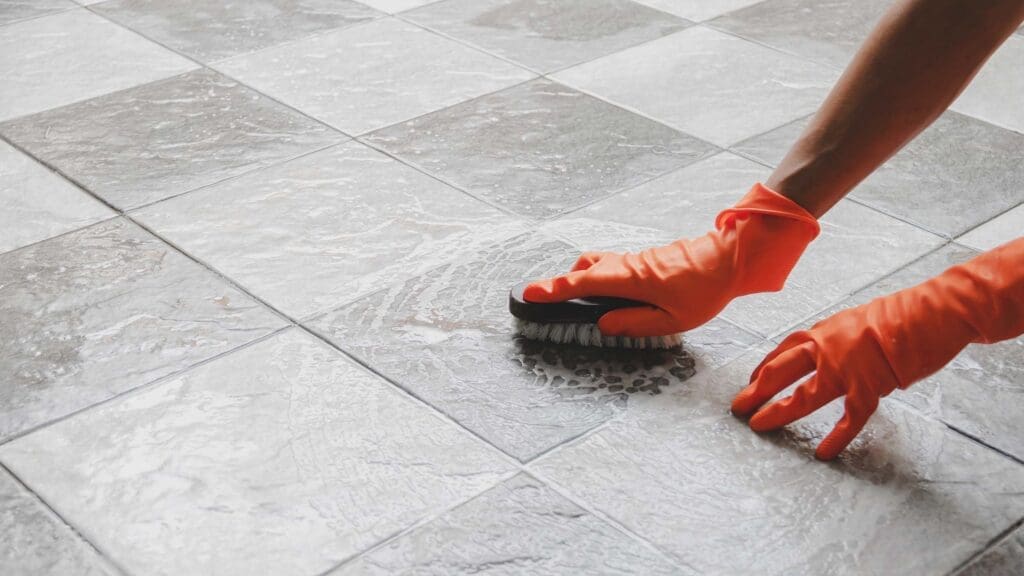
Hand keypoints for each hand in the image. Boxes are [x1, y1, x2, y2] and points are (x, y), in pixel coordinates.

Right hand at [524, 184, 819, 336]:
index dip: (554, 289)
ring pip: (598, 265)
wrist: (730, 258)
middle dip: (561, 284)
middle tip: (544, 299)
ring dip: (582, 279)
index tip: (529, 293)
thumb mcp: (673, 320)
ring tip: (577, 302)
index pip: (583, 284)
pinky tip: (609, 297)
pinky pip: (612, 266)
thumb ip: (635, 323)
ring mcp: (635, 260)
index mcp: (630, 280)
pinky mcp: (644, 260)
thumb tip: (603, 323)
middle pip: (584, 270)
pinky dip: (600, 278)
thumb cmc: (705, 290)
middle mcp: (627, 265)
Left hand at [732, 238, 1023, 459]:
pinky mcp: (871, 386)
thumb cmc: (902, 314)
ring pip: (804, 395)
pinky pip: (849, 417)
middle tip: (737, 406)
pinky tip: (823, 452)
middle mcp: (827, 348)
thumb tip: (827, 351)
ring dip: (779, 412)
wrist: (933, 312)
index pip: (783, 350)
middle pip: (781, 371)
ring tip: (760, 426)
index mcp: (824, 331)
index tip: (750, 381)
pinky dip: (837, 437)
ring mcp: (847, 368)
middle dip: (756, 390)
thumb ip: (839, 338)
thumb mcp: (858, 320)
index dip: (763, 367)